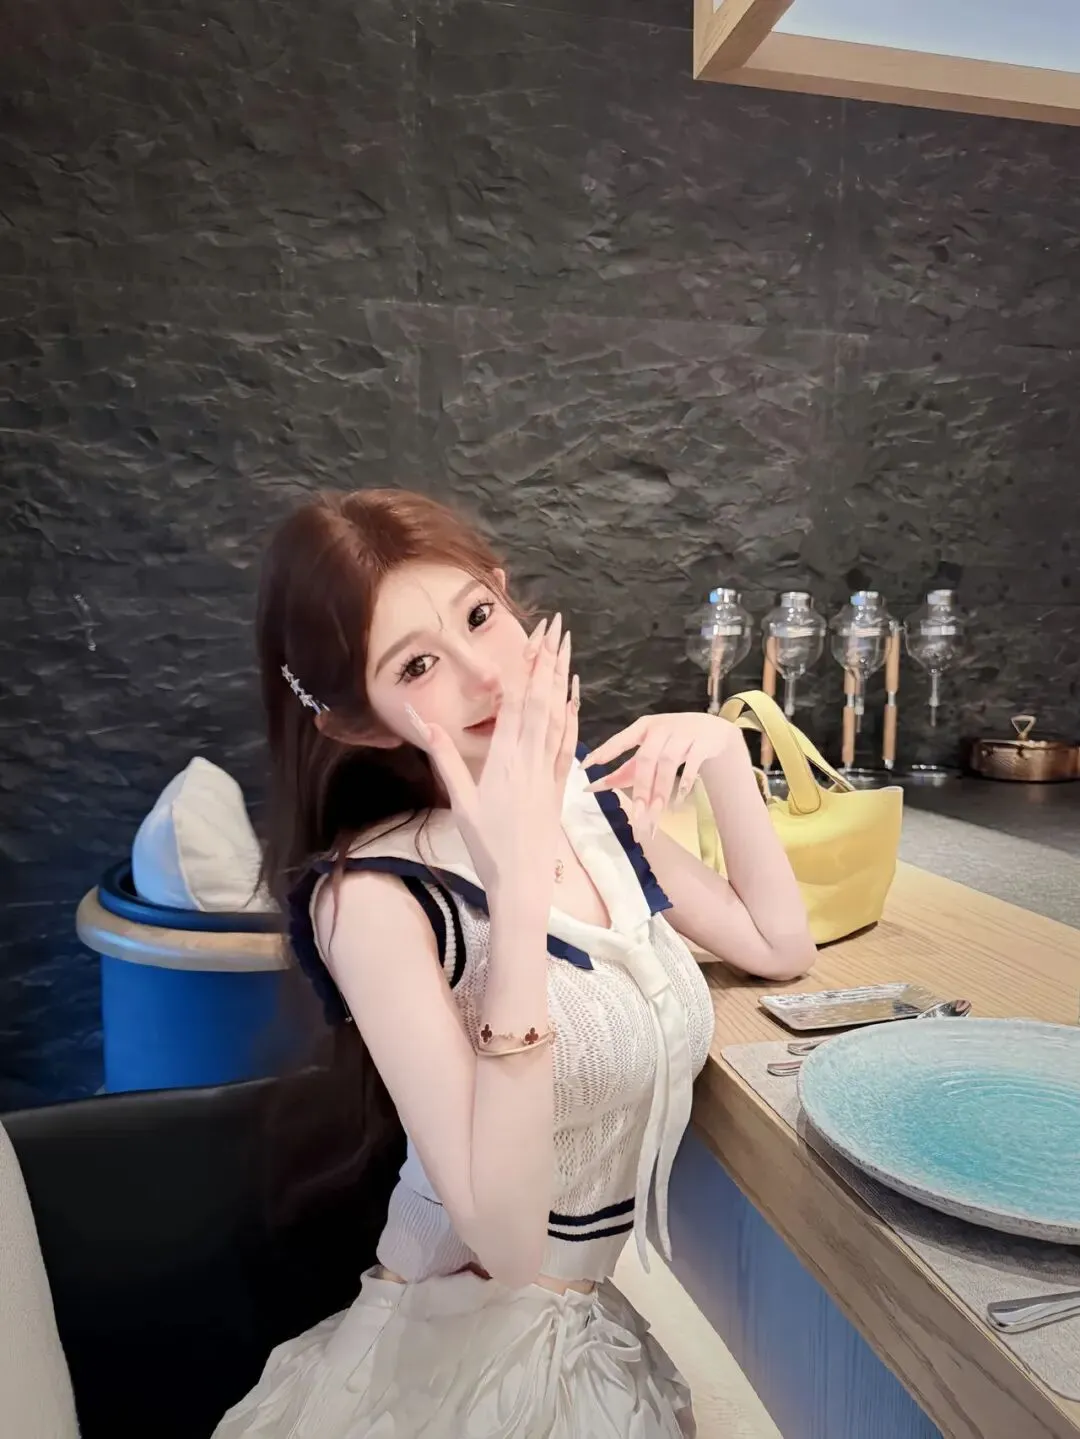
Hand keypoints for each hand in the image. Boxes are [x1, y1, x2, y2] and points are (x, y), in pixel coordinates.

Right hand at [405, 616, 578, 901]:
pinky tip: (574, 695)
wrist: (523, 881)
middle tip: (555, 626)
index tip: (533, 638)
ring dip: (562, 678)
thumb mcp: (459, 801)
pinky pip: (568, 741)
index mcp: (504, 759)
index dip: (526, 667)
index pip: (517, 702)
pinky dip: (572, 714)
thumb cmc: (486, 846)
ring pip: (559, 715)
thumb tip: (424, 722)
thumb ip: (445, 757)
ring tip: (566, 647)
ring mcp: (549, 770)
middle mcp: (531, 758)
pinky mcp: (559, 784)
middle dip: (548, 660)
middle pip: (542, 699)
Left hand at [583, 712, 746, 837]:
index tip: (586, 766)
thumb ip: (625, 769)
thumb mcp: (649, 750)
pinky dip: (684, 783)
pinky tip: (678, 801)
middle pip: (647, 758)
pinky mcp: (702, 743)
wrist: (713, 729)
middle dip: (641, 787)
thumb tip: (594, 787)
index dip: (604, 752)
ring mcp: (683, 734)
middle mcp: (661, 728)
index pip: (620, 740)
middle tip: (637, 814)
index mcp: (643, 727)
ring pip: (668, 764)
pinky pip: (692, 764)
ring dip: (661, 790)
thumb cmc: (672, 741)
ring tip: (656, 813)